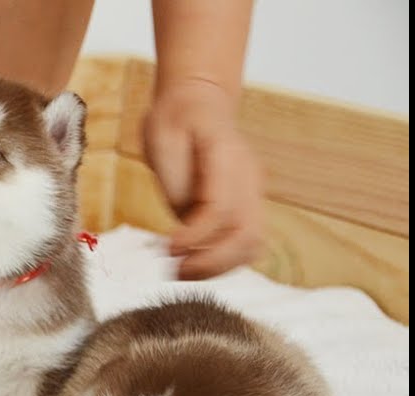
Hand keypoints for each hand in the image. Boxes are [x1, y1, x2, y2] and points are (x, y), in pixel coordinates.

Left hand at [143, 78, 264, 279]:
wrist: (199, 103)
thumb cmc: (174, 120)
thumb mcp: (161, 137)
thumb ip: (174, 181)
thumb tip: (183, 226)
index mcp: (227, 155)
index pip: (221, 208)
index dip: (196, 235)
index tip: (168, 248)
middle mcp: (248, 178)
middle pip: (248, 233)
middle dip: (212, 261)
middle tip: (176, 271)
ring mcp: (253, 193)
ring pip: (253, 244)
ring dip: (219, 267)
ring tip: (182, 273)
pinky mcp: (248, 207)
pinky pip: (247, 243)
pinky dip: (224, 261)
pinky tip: (195, 264)